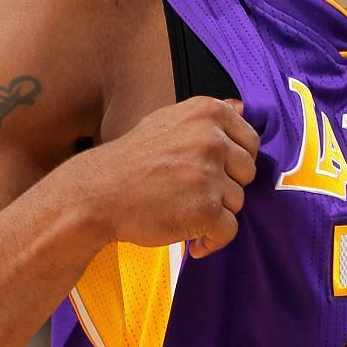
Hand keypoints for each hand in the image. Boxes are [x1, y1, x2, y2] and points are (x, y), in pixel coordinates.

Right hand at [78, 97, 260, 257]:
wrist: (95, 195)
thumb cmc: (130, 162)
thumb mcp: (167, 122)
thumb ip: (206, 119)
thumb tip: (241, 105)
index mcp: (207, 113)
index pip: (250, 140)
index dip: (234, 162)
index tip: (212, 171)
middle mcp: (212, 139)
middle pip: (247, 172)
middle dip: (225, 186)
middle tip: (190, 192)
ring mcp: (209, 174)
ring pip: (238, 201)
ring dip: (214, 212)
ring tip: (182, 210)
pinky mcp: (206, 209)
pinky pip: (229, 230)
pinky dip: (212, 240)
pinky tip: (193, 241)